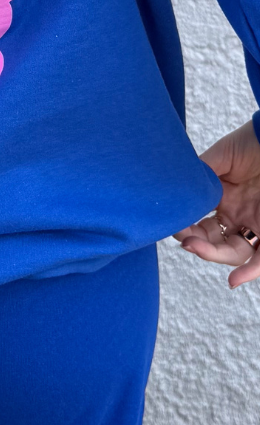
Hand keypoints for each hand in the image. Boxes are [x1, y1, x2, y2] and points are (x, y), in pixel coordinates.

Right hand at [174, 121, 259, 287]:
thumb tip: (172, 190)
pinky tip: (234, 281)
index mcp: (222, 201)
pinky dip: (249, 272)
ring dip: (213, 256)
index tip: (175, 226)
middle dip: (197, 245)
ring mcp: (255, 224)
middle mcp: (237, 217)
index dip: (185, 230)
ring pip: (233, 253)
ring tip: (197, 249)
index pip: (199, 226)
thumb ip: (198, 175)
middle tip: (186, 241)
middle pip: (213, 243)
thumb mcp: (220, 157)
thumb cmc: (252, 143)